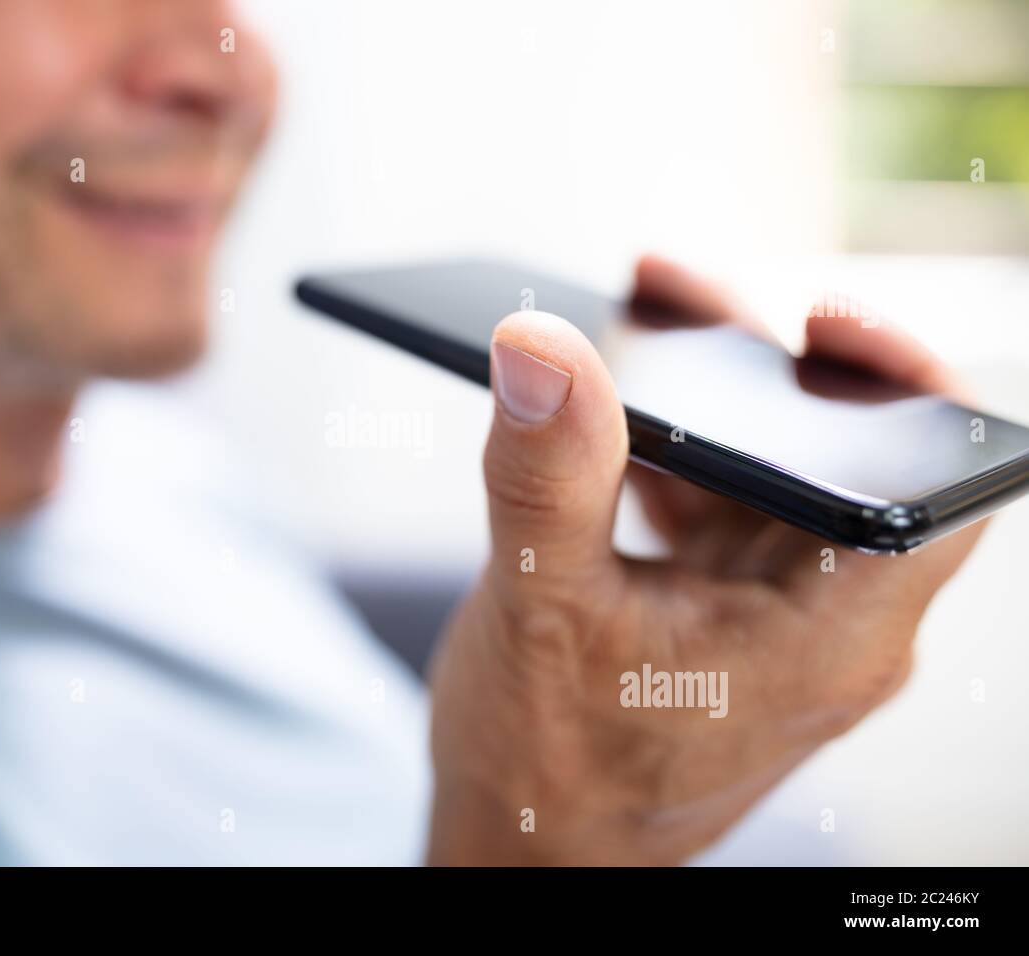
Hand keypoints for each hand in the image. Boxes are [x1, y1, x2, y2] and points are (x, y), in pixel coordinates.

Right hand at [426, 255, 982, 864]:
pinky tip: (605, 425)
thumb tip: (541, 347)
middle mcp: (819, 624)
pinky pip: (716, 504)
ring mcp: (768, 617)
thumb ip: (548, 474)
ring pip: (770, 475)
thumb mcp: (542, 611)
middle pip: (839, 458)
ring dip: (710, 407)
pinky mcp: (718, 610)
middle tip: (684, 300)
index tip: (821, 320)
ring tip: (634, 336)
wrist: (527, 854)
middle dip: (765, 369)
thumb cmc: (551, 771)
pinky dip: (670, 455)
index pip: (933, 493)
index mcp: (823, 637)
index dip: (906, 387)